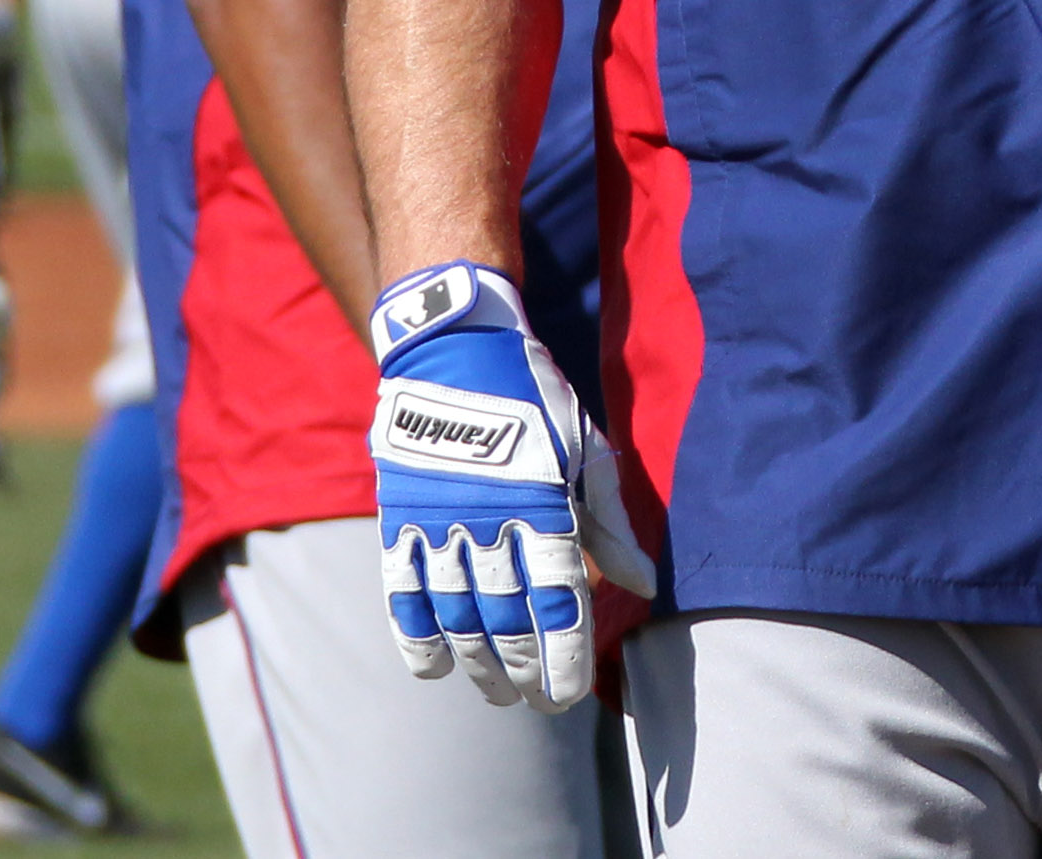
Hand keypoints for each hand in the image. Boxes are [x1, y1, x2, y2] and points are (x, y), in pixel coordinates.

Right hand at [369, 262, 654, 711]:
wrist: (453, 341)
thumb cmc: (530, 395)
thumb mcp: (583, 446)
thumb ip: (609, 522)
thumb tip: (642, 585)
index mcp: (544, 500)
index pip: (557, 601)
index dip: (563, 656)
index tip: (566, 694)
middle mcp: (490, 517)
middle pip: (507, 618)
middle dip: (523, 671)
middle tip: (534, 700)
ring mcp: (439, 517)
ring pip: (456, 614)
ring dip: (476, 662)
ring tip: (495, 692)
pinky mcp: (399, 512)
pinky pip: (401, 589)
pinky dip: (415, 634)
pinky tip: (433, 665)